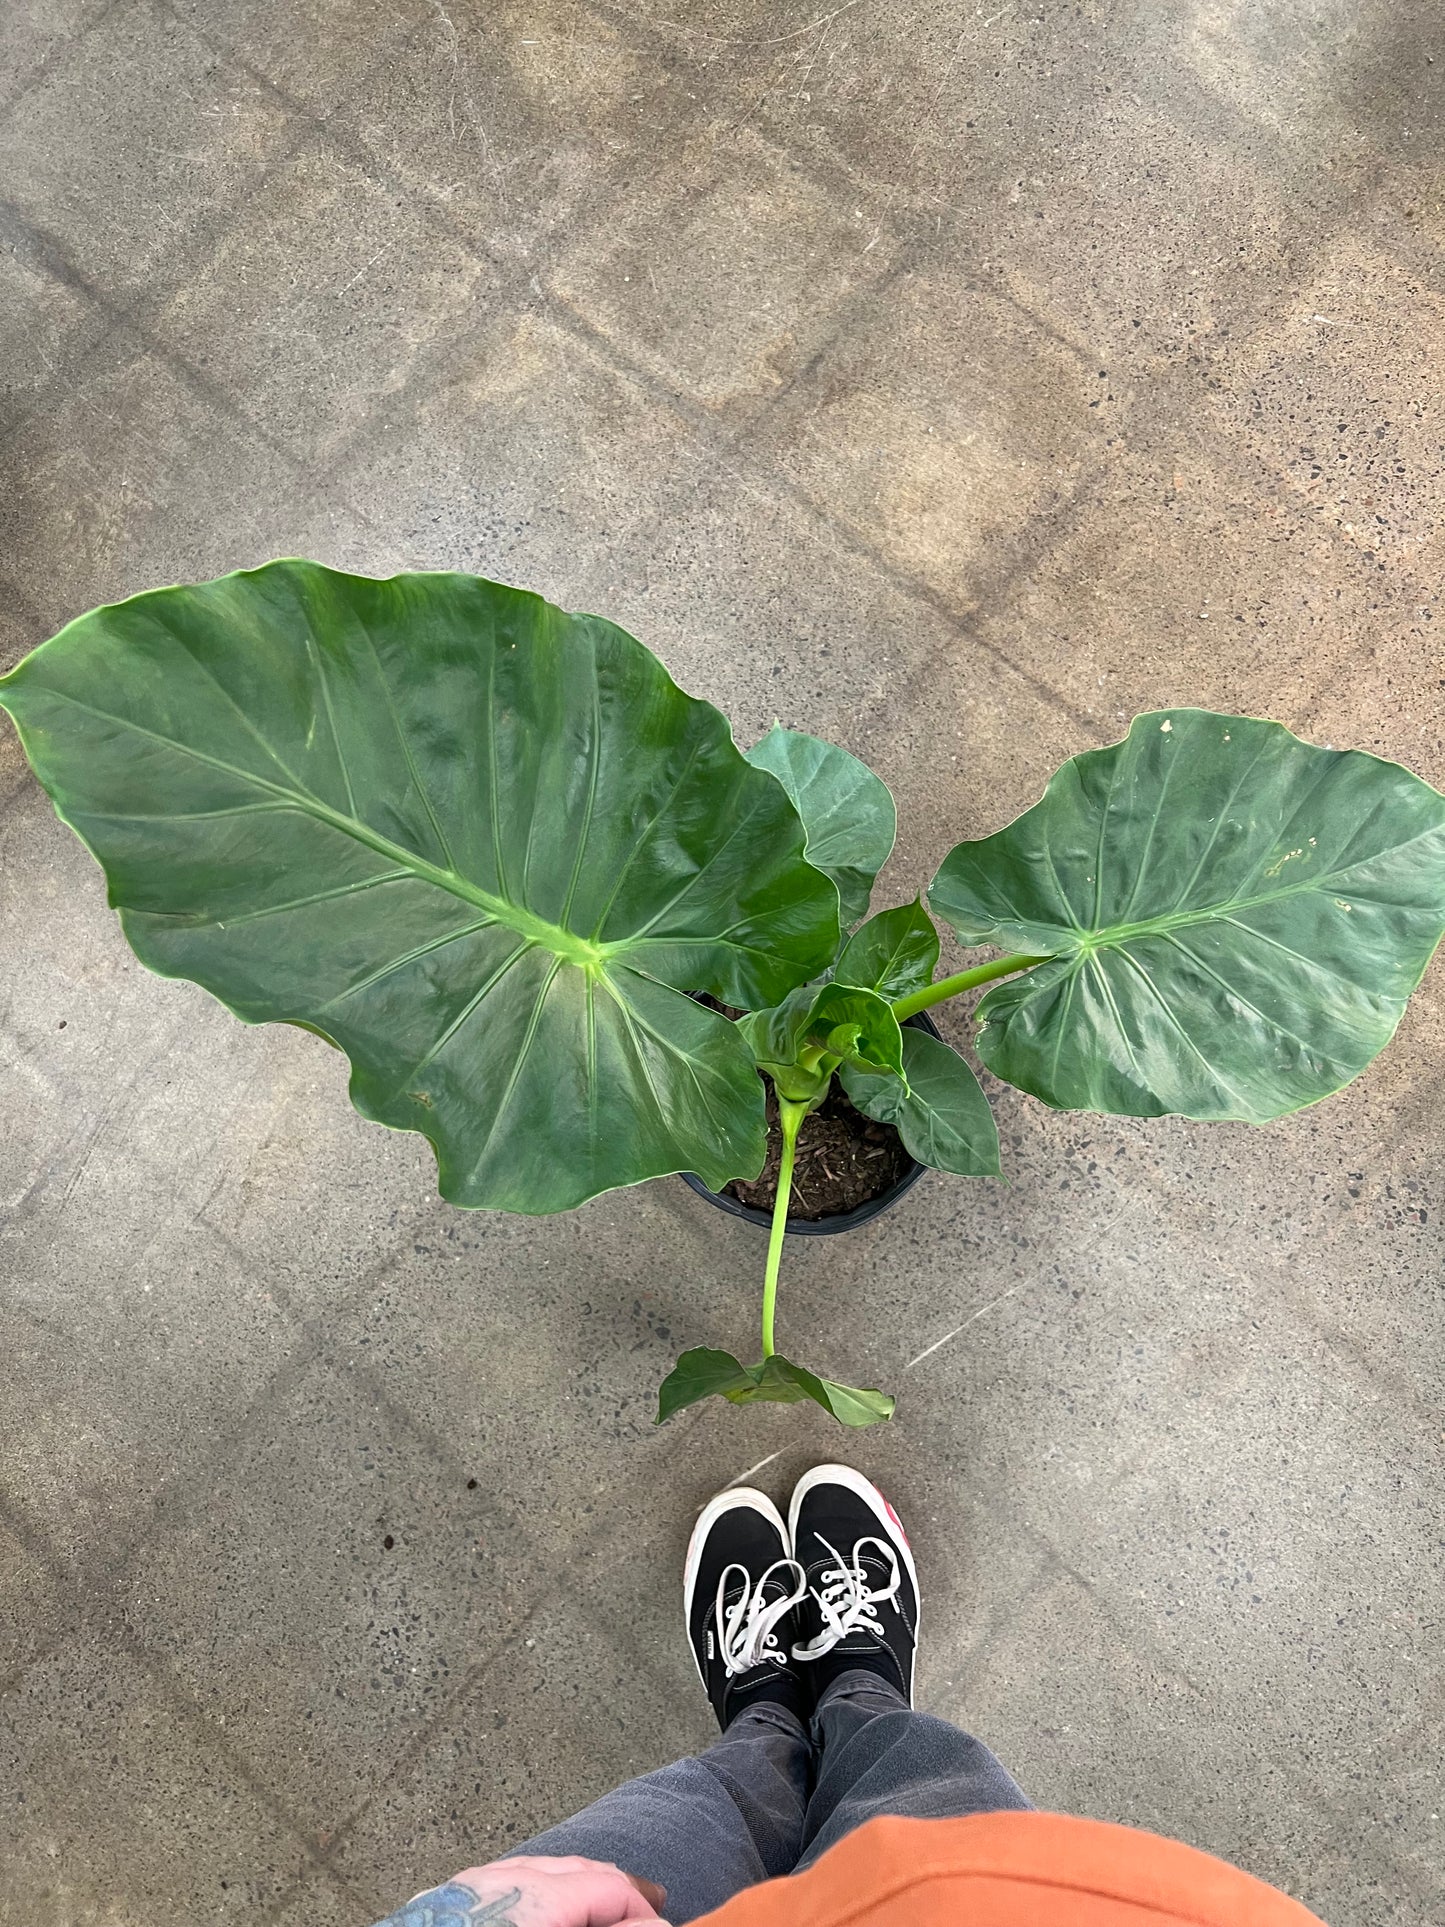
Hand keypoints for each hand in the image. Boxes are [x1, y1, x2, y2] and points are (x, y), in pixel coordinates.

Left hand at [372, 1855, 667, 1926]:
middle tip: (647, 1917)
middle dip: (619, 1896)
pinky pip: (511, 1883)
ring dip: (582, 1894)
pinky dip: (544, 1896)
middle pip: (581, 1870)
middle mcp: (501, 1878)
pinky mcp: (449, 1898)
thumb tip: (648, 1922)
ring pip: (545, 1872)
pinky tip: (549, 1914)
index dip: (644, 1911)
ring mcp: (471, 1884)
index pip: (611, 1886)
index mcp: (533, 1897)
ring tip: (605, 1917)